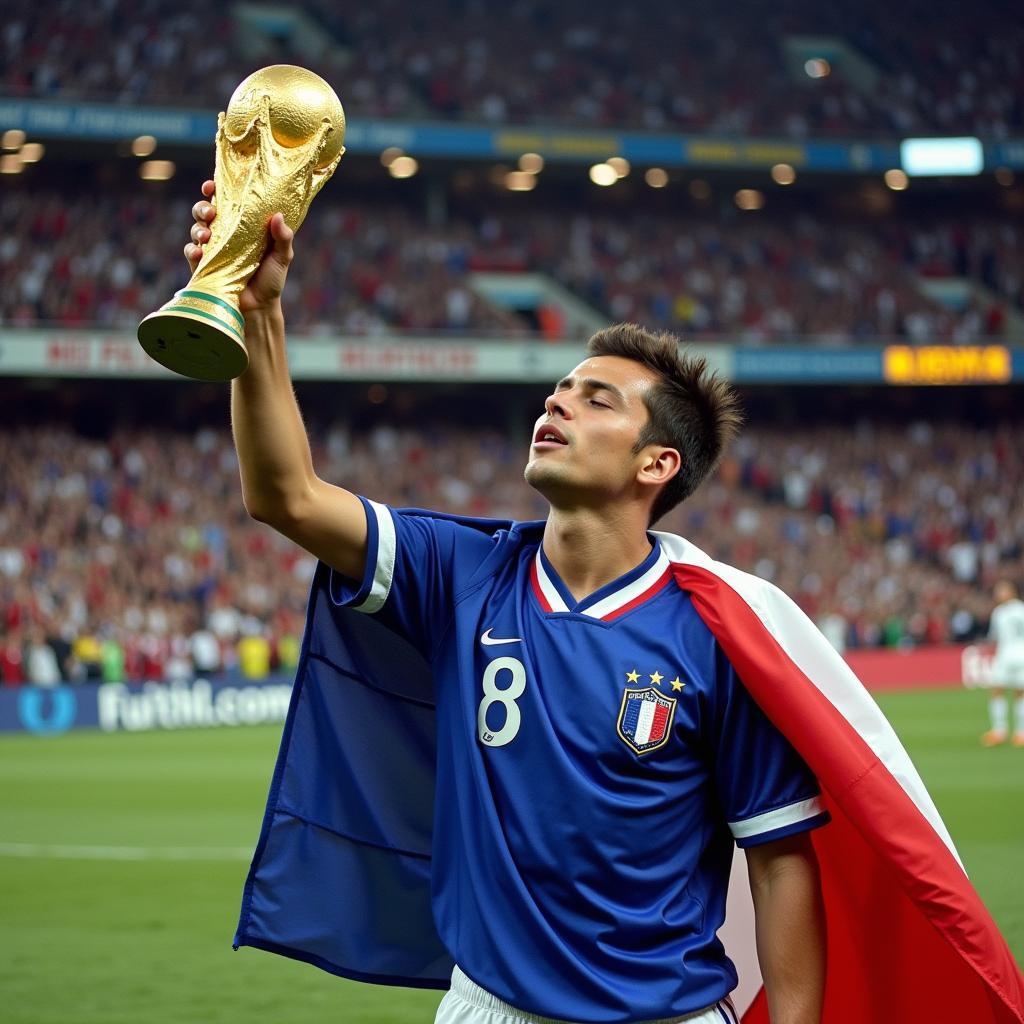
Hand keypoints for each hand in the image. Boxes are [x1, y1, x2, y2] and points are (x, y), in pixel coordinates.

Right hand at [185, 179, 294, 315]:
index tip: (212, 185)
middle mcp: (224, 234)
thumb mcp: (282, 257)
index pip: (226, 202)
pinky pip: (191, 252)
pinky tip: (199, 252)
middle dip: (203, 207)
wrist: (260, 308)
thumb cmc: (272, 280)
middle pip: (205, 211)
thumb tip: (277, 216)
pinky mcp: (203, 266)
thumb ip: (283, 238)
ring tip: (206, 235)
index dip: (216, 190)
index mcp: (242, 226)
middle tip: (211, 213)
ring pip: (196, 229)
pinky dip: (192, 249)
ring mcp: (212, 250)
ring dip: (197, 228)